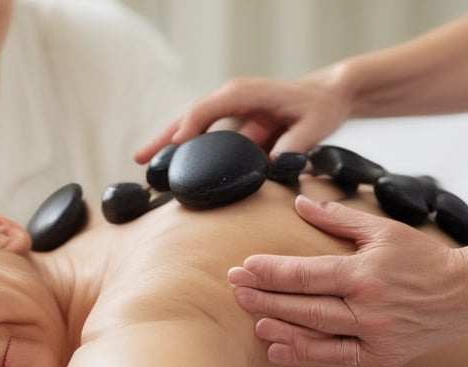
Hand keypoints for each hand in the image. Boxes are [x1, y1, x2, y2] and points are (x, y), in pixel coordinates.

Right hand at [134, 70, 351, 163]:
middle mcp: (231, 98)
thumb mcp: (314, 124)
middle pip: (189, 117)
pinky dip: (188, 153)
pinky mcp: (233, 126)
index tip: (175, 148)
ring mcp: (230, 113)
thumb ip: (294, 144)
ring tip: (144, 165)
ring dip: (168, 146)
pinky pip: (206, 139)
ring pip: (192, 128)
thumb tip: (272, 165)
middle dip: (164, 138)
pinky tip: (174, 171)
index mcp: (245, 93)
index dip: (189, 128)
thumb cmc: (320, 106)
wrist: (328, 95)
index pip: (207, 108)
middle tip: (140, 159)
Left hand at [228, 196, 467, 366]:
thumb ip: (337, 219)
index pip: (306, 274)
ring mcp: (375, 336)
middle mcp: (368, 308)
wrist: (467, 293)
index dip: (271, 272)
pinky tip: (277, 348)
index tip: (242, 268)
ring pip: (315, 335)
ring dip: (279, 327)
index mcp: (365, 273)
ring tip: (251, 319)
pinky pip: (335, 357)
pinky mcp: (381, 357)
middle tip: (234, 289)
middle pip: (304, 306)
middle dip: (264, 297)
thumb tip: (299, 202)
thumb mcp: (382, 230)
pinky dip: (303, 354)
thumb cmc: (422, 257)